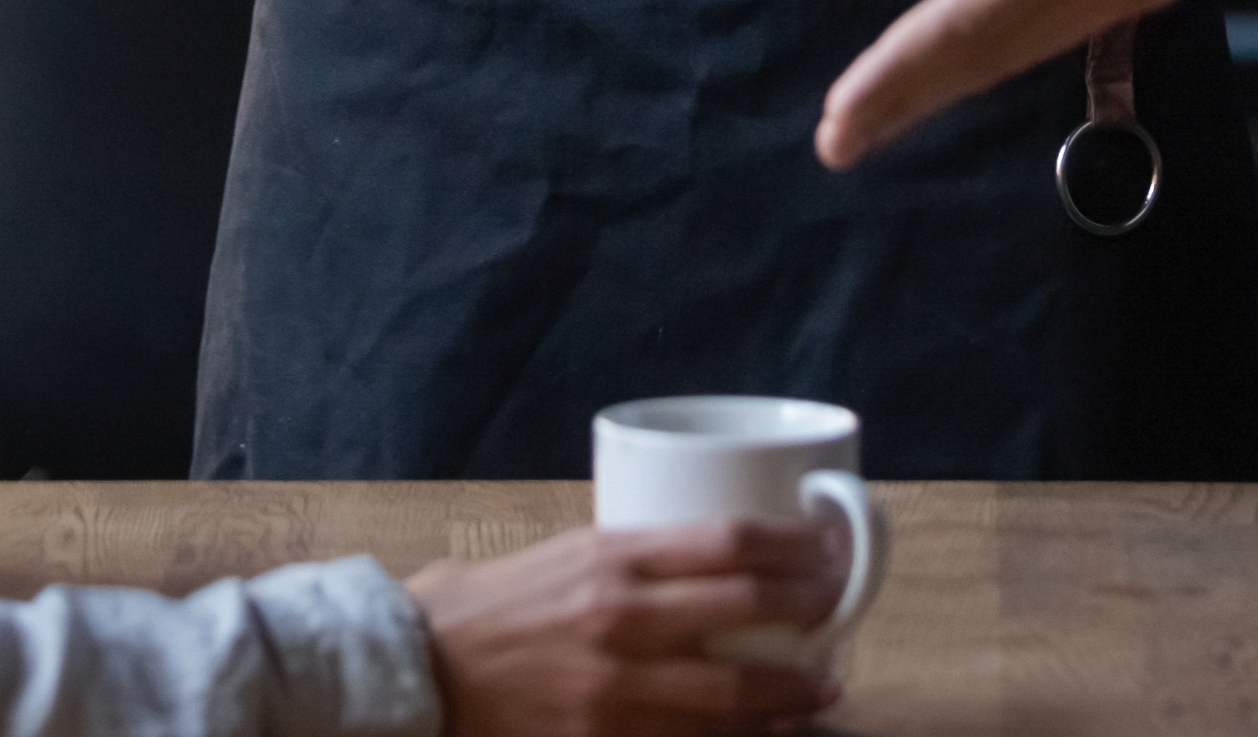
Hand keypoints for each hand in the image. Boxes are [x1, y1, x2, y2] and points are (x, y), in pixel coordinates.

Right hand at [413, 517, 846, 736]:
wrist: (417, 671)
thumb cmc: (486, 607)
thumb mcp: (564, 553)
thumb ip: (632, 555)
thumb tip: (705, 553)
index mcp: (611, 555)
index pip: (729, 540)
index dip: (794, 545)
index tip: (826, 549)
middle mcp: (620, 616)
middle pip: (745, 607)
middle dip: (808, 609)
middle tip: (839, 610)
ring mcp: (613, 686)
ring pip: (729, 696)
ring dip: (789, 694)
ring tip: (824, 690)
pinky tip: (768, 735)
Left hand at [814, 0, 1257, 170]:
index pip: (969, 19)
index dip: (900, 70)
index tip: (842, 118)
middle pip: (985, 53)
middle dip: (908, 97)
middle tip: (837, 144)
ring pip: (1017, 48)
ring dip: (948, 82)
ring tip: (885, 112)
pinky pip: (1051, 33)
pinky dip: (998, 54)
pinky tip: (977, 56)